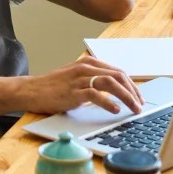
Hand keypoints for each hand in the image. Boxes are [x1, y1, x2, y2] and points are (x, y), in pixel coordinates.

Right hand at [22, 57, 145, 115]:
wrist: (32, 90)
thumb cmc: (53, 87)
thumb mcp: (76, 78)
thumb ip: (93, 80)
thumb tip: (115, 91)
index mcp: (88, 63)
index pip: (118, 72)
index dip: (132, 85)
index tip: (139, 97)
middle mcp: (86, 68)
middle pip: (118, 76)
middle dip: (133, 91)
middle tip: (140, 105)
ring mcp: (79, 79)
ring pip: (111, 83)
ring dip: (126, 97)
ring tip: (134, 108)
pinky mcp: (73, 91)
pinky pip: (96, 94)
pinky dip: (109, 102)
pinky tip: (116, 110)